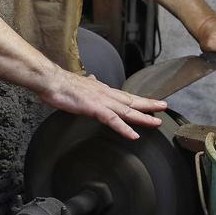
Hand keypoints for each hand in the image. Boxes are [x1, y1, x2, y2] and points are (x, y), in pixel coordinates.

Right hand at [38, 68, 166, 139]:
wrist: (51, 81)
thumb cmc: (61, 85)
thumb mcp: (79, 84)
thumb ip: (88, 83)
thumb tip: (92, 79)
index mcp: (102, 90)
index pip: (125, 96)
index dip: (139, 100)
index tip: (152, 102)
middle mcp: (106, 94)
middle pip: (132, 101)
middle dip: (149, 105)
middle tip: (164, 107)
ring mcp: (102, 101)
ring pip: (127, 110)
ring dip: (143, 116)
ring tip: (157, 121)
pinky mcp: (94, 108)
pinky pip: (113, 120)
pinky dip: (124, 128)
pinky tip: (133, 135)